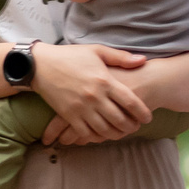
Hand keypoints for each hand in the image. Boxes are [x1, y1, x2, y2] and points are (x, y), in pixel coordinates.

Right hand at [31, 42, 149, 141]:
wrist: (40, 65)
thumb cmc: (70, 56)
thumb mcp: (97, 51)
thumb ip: (120, 58)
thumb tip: (142, 61)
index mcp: (104, 80)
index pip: (130, 101)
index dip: (142, 112)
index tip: (148, 117)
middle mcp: (94, 97)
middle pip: (120, 119)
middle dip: (131, 127)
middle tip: (136, 127)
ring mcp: (81, 108)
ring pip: (104, 129)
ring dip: (116, 134)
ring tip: (121, 132)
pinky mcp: (68, 115)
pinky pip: (85, 133)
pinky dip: (95, 137)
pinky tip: (101, 135)